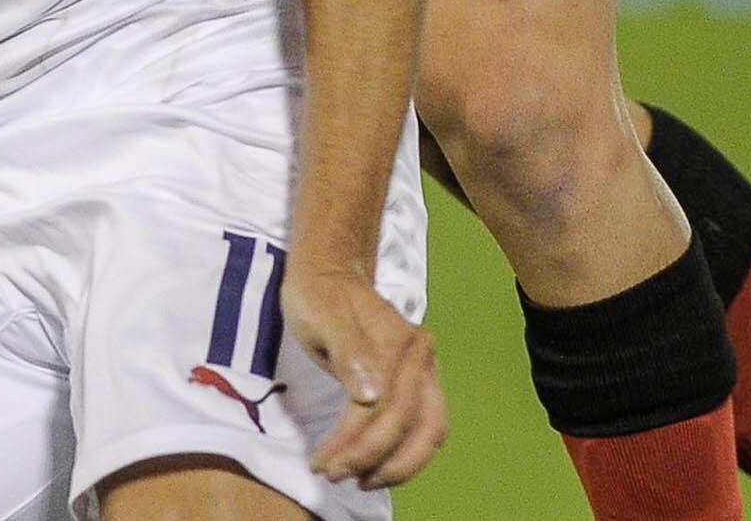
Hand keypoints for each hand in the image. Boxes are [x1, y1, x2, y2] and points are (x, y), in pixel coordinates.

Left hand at [283, 259, 444, 488]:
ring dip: (399, 464)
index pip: (385, 407)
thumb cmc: (320, 294)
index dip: (357, 444)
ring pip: (430, 430)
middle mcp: (420, 357)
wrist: (330, 270)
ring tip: (359, 480)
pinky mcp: (417, 382)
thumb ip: (348, 352)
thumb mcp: (323, 317)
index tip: (324, 464)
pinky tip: (376, 466)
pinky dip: (405, 453)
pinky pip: (423, 426)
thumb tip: (370, 396)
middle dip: (376, 459)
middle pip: (414, 423)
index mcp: (398, 342)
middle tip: (336, 475)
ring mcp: (423, 370)